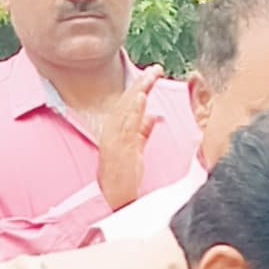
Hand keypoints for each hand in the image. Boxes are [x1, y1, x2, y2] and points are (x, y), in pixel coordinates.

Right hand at [93, 68, 163, 210]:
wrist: (115, 199)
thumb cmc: (124, 177)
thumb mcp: (136, 150)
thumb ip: (143, 132)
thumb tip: (153, 116)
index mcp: (117, 131)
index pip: (129, 103)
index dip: (140, 86)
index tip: (154, 73)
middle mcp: (112, 132)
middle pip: (126, 101)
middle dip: (141, 83)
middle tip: (156, 68)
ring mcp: (114, 139)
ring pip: (125, 109)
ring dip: (138, 91)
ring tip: (150, 77)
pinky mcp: (117, 149)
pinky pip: (125, 125)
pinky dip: (133, 110)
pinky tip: (141, 98)